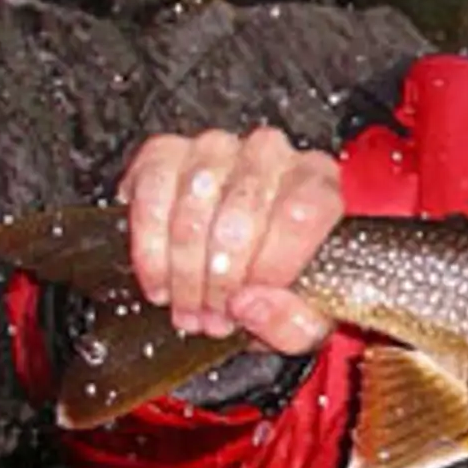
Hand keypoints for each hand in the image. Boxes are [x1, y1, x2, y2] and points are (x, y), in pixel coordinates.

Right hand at [117, 128, 342, 353]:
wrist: (238, 256)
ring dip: (184, 269)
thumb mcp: (307, 319)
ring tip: (189, 306)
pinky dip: (149, 245)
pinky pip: (151, 191)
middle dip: (220, 280)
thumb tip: (249, 304)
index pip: (300, 213)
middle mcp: (271, 154)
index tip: (251, 302)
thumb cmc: (283, 282)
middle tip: (214, 317)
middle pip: (241, 215)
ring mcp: (217, 147)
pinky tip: (159, 279)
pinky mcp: (166, 152)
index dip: (272, 265)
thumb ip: (293, 320)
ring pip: (194, 204)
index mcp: (318, 182)